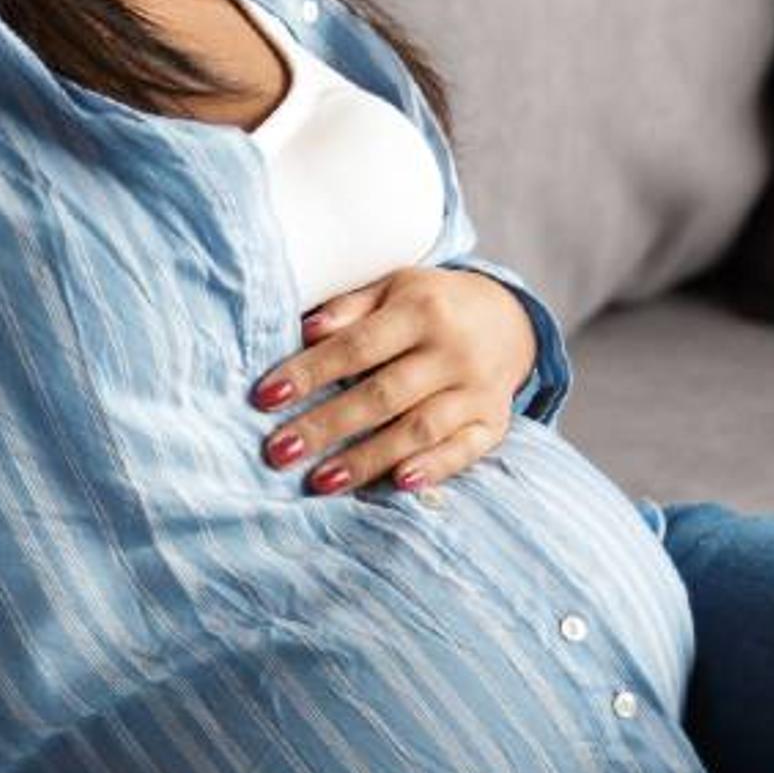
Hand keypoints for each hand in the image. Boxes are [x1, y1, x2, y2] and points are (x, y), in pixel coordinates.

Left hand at [246, 265, 535, 496]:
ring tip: (320, 481)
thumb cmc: (429, 305)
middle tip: (279, 452)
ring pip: (419, 429)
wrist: (508, 319)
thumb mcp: (393, 288)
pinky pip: (464, 450)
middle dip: (327, 425)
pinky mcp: (493, 423)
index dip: (310, 372)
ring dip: (368, 458)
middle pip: (383, 394)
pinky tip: (399, 484)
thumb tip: (305, 330)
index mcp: (421, 309)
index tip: (265, 398)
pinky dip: (434, 468)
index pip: (357, 346)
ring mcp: (476, 390)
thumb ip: (349, 308)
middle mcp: (452, 351)